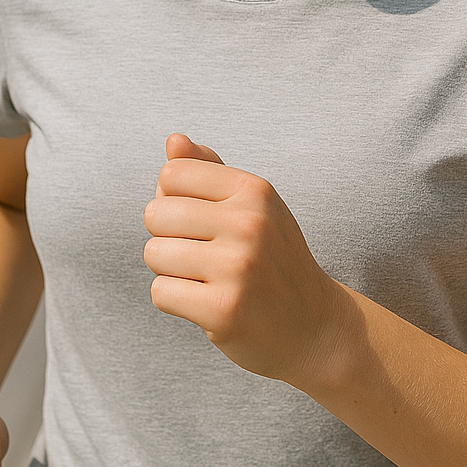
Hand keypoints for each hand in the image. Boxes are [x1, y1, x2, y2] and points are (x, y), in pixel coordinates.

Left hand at [144, 134, 348, 385]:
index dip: (175, 200)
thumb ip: (209, 170)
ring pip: (154, 254)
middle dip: (168, 237)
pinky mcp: (224, 310)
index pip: (172, 174)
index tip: (202, 221)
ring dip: (170, 271)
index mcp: (255, 191)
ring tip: (206, 279)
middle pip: (156, 214)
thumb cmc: (273, 259)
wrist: (313, 326)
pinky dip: (175, 300)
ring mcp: (238, 267)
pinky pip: (161, 293)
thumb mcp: (253, 206)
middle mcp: (249, 223)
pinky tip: (206, 302)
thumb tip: (173, 140)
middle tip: (203, 255)